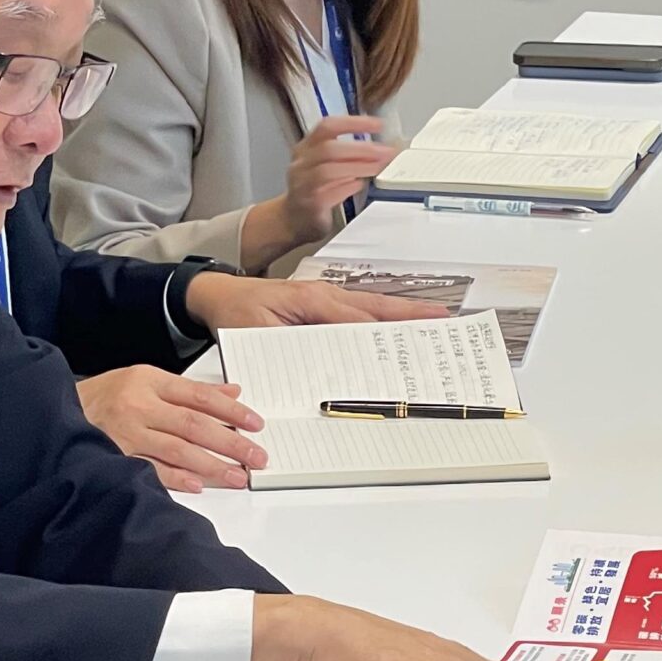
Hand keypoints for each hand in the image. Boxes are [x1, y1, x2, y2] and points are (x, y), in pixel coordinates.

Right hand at [78, 366, 263, 493]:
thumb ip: (190, 390)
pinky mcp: (115, 456)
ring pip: (177, 449)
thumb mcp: (147, 380)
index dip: (231, 411)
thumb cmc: (107, 395)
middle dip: (230, 443)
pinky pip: (150, 469)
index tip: (256, 424)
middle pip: (194, 425)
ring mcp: (126, 433)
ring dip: (211, 465)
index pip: (200, 397)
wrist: (58, 408)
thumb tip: (232, 393)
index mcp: (150, 382)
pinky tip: (198, 485)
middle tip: (256, 457)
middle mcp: (140, 406)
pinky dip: (175, 478)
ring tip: (237, 476)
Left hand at [185, 271, 445, 330]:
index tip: (423, 332)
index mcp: (313, 301)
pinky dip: (384, 317)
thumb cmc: (234, 313)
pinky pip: (361, 311)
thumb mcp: (258, 335)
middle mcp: (325, 295)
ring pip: (374, 307)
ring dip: (404, 316)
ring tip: (435, 323)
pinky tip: (399, 327)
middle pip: (378, 308)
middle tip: (445, 324)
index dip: (394, 326)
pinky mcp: (324, 304)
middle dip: (413, 316)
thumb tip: (325, 366)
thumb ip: (291, 349)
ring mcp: (327, 297)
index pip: (362, 317)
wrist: (216, 294)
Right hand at [243, 115, 403, 267]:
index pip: (327, 126)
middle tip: (386, 152)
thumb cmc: (315, 188)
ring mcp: (303, 184)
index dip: (353, 123)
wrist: (293, 218)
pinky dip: (347, 188)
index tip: (378, 124)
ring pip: (328, 171)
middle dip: (361, 149)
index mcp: (307, 147)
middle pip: (329, 148)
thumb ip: (348, 155)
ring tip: (378, 167)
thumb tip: (381, 149)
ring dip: (358, 167)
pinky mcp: (310, 204)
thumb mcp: (326, 165)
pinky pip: (328, 194)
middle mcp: (302, 163)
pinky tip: (360, 184)